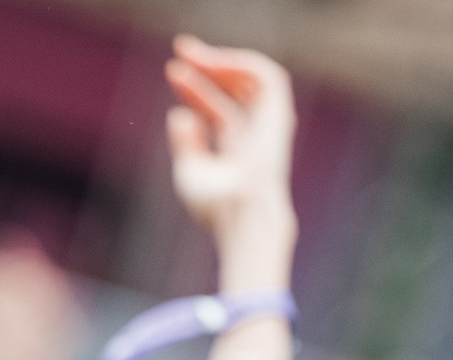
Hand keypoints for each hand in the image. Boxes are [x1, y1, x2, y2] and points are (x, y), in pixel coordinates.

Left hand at [165, 36, 296, 260]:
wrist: (242, 216)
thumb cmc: (216, 208)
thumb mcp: (191, 172)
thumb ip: (186, 143)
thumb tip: (178, 115)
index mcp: (236, 151)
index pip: (216, 111)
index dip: (195, 90)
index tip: (172, 72)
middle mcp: (255, 135)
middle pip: (233, 91)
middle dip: (207, 68)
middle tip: (180, 50)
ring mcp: (269, 125)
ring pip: (251, 78)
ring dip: (221, 61)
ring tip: (192, 53)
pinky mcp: (279, 115)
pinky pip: (267, 76)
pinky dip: (240, 63)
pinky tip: (213, 61)